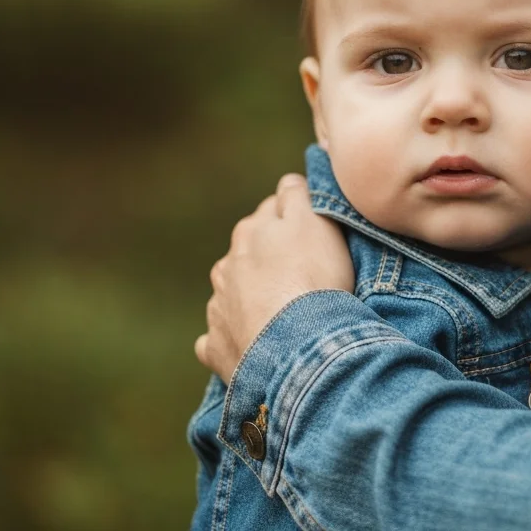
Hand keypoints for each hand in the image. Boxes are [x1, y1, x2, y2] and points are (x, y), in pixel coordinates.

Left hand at [195, 173, 353, 382]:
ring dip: (251, 298)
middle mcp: (227, 266)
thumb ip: (297, 195)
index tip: (312, 235)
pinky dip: (233, 337)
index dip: (293, 221)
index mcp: (250, 232)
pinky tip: (252, 345)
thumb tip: (287, 182)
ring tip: (282, 315)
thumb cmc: (312, 279)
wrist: (296, 348)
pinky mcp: (215, 346)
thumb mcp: (314, 222)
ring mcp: (218, 307)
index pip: (271, 213)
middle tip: (302, 275)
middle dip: (269, 259)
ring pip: (233, 294)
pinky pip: (219, 337)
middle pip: (249, 254)